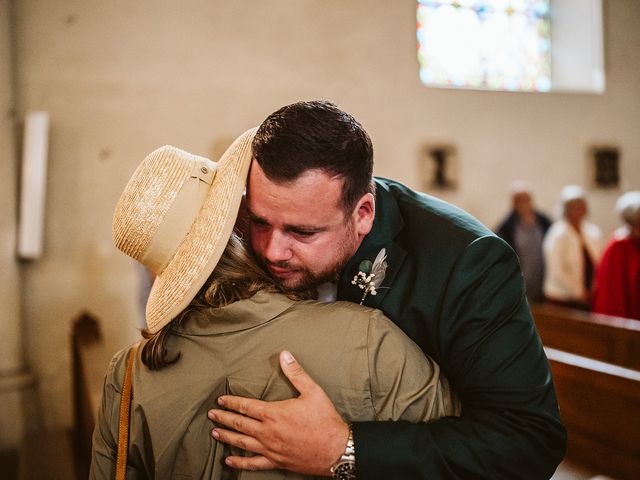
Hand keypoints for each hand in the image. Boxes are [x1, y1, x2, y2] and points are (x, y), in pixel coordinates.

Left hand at [208, 350, 348, 475]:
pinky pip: (253, 464)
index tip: (221, 400)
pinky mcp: (276, 462)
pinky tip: (230, 461)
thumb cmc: (325, 420)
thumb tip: (285, 355)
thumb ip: (296, 373)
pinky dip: (240, 462)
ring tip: (214, 433)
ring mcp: (270, 449)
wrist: (336, 449)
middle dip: (224, 418)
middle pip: (240, 424)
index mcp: (274, 413)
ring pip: (242, 443)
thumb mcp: (313, 391)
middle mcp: (268, 432)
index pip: (246, 406)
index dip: (232, 402)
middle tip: (211, 415)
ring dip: (227, 437)